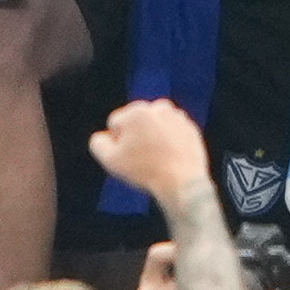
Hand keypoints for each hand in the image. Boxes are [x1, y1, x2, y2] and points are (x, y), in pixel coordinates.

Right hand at [91, 96, 217, 209]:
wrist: (182, 181)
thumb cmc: (144, 170)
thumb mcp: (109, 160)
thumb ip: (98, 143)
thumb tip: (103, 136)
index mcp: (136, 110)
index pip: (115, 124)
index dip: (117, 143)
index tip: (128, 157)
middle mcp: (158, 107)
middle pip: (136, 123)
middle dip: (136, 136)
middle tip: (142, 159)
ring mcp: (177, 117)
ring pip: (155, 127)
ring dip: (152, 138)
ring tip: (156, 159)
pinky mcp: (191, 129)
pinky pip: (172, 134)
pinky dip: (169, 143)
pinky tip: (169, 159)